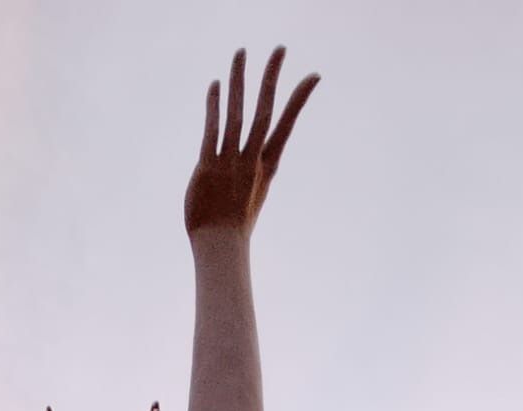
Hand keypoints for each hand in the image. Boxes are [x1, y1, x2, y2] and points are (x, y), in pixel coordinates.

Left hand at [185, 47, 318, 238]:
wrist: (219, 249)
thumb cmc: (231, 229)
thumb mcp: (246, 198)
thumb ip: (245, 176)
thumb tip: (242, 167)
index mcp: (265, 168)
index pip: (285, 127)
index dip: (298, 100)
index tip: (313, 76)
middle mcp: (251, 161)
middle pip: (265, 111)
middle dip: (272, 78)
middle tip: (280, 49)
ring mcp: (231, 162)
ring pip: (238, 113)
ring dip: (240, 81)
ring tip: (242, 53)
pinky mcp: (208, 166)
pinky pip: (213, 129)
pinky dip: (214, 105)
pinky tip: (216, 85)